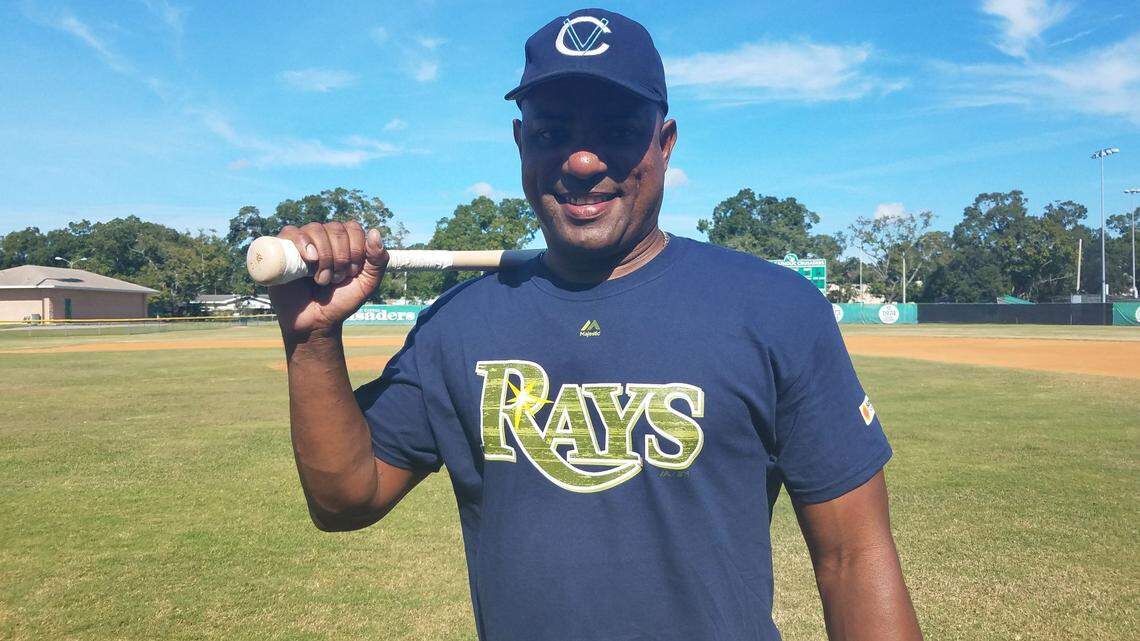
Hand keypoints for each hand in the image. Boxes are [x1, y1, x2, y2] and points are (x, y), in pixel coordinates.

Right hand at [267, 221, 388, 339]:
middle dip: (340, 257)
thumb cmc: (340, 302)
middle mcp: (324, 238)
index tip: (352, 273)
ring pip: (315, 229)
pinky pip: (290, 231)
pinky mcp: (283, 249)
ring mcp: (303, 243)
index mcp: (345, 243)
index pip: (353, 228)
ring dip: (324, 256)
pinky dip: (301, 242)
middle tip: (336, 280)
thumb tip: (374, 232)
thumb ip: (378, 261)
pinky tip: (309, 259)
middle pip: (335, 228)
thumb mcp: (367, 284)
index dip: (355, 249)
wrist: (314, 322)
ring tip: (321, 279)